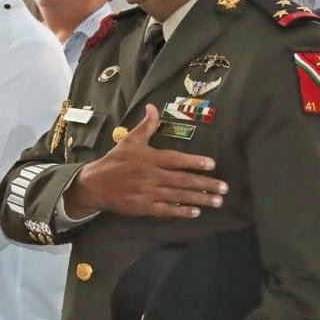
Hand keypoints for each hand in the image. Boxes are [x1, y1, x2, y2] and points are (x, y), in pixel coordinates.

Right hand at [71, 128, 222, 220]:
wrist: (95, 185)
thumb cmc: (115, 161)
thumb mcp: (130, 140)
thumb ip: (146, 126)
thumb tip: (153, 106)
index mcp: (149, 158)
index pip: (176, 160)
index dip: (194, 161)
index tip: (212, 164)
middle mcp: (151, 176)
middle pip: (182, 180)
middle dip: (205, 184)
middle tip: (224, 188)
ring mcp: (148, 193)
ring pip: (178, 196)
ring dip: (199, 199)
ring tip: (217, 201)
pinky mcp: (144, 207)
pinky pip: (166, 210)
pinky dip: (181, 212)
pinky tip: (196, 212)